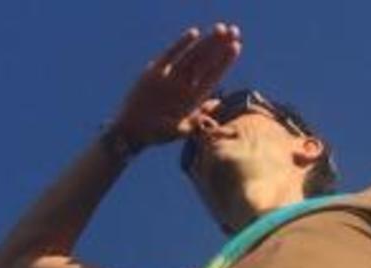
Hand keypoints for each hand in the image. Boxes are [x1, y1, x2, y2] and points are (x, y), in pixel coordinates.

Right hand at [112, 23, 242, 148]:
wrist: (134, 131)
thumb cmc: (158, 134)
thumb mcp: (182, 129)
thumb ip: (198, 120)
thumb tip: (217, 106)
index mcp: (193, 97)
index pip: (213, 75)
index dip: (225, 62)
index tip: (236, 46)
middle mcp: (184, 84)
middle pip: (205, 62)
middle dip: (219, 47)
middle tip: (234, 31)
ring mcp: (170, 77)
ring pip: (192, 55)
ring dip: (206, 43)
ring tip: (220, 30)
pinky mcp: (155, 71)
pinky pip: (170, 55)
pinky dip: (181, 44)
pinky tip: (194, 33)